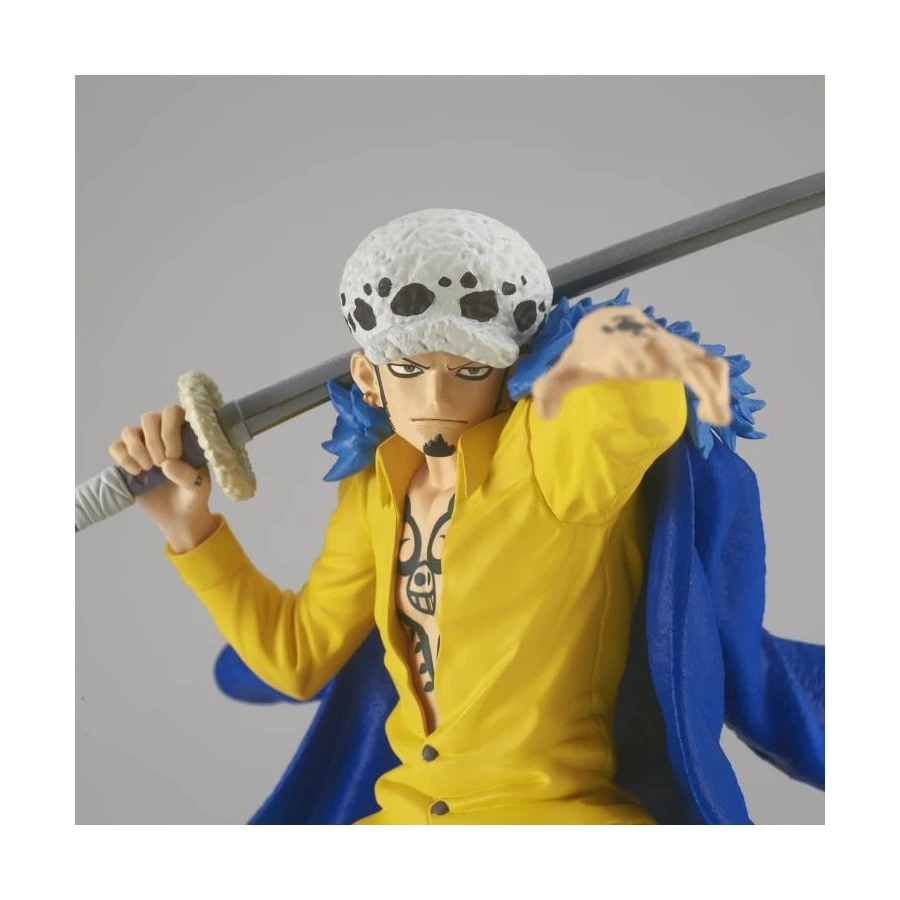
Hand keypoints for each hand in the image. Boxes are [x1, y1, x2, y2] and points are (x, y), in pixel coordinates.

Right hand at [108, 405, 213, 535]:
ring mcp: (142, 445)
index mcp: (183, 432)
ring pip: (129, 431)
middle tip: (161, 464)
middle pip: (148, 418)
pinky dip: (123, 459)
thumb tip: (167, 464)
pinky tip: (136, 473)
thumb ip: (187, 475)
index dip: (169, 430)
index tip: (174, 455)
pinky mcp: (127, 459)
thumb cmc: (193, 494)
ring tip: (149, 469)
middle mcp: (161, 433)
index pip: (172, 411)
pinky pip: (115, 447)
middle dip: (153, 442)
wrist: (178, 514)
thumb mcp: (198, 487)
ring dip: (137, 450)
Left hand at [531, 306, 731, 425]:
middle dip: (702, 382)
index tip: (669, 373)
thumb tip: (545, 417)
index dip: (654, 360)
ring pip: (706, 361)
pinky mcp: (684, 354)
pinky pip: (710, 366)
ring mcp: (672, 347)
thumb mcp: (566, 369)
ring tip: (716, 419)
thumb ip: (550, 389)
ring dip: (717, 388)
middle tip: (712, 416)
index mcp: (623, 348)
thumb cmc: (588, 351)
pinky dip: (718, 386)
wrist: (607, 323)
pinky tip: (713, 414)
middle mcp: (652, 345)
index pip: (640, 351)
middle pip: (684, 357)